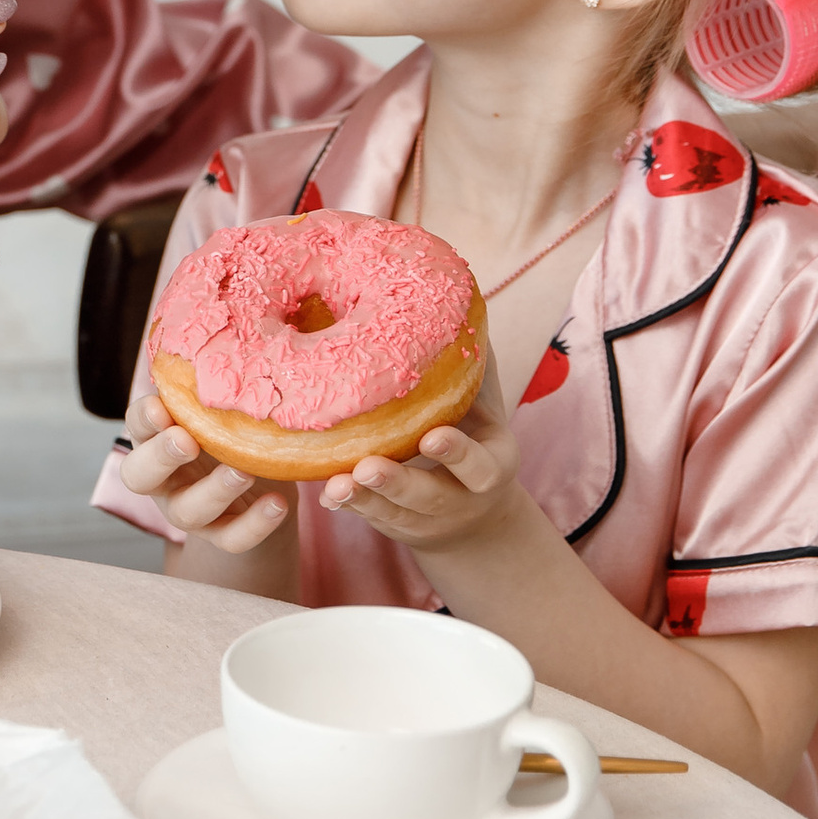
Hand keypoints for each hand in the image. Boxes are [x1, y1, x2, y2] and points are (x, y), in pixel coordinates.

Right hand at [116, 368, 288, 552]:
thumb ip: (214, 383)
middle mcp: (165, 478)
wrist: (266, 483)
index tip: (161, 406)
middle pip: (140, 476)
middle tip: (187, 440)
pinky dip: (255, 525)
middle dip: (161, 457)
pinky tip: (279, 504)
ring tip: (243, 471)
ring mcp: (190, 510)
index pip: (138, 427)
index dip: (144, 419)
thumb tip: (227, 325)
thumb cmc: (235, 429)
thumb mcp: (222, 406)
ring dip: (214, 490)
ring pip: (188, 512)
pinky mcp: (223, 534)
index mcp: (158, 438)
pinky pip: (232, 539)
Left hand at [317, 363, 531, 553]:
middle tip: (367, 467)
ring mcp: (425, 519)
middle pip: (430, 498)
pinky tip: (325, 494)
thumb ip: (473, 365)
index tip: (432, 437)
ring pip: (394, 514)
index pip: (481, 467)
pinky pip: (370, 517)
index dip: (458, 454)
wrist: (474, 511)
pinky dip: (348, 506)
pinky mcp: (394, 525)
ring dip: (363, 499)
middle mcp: (460, 500)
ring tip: (335, 484)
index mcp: (492, 467)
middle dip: (398, 484)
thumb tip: (457, 293)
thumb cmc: (475, 435)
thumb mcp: (486, 408)